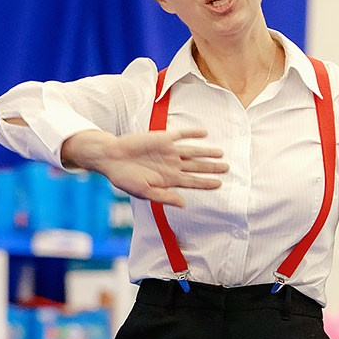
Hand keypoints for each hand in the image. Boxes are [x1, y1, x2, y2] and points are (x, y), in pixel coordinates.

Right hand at [61, 128, 225, 206]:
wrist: (111, 158)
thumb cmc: (125, 178)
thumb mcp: (144, 192)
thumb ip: (165, 197)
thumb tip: (183, 204)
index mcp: (168, 180)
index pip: (192, 182)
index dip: (206, 183)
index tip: (219, 184)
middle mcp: (171, 165)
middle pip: (196, 167)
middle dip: (212, 168)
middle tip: (227, 168)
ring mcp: (168, 151)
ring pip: (192, 151)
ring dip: (206, 152)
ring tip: (221, 153)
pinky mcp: (162, 138)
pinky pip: (180, 135)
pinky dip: (192, 134)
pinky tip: (204, 134)